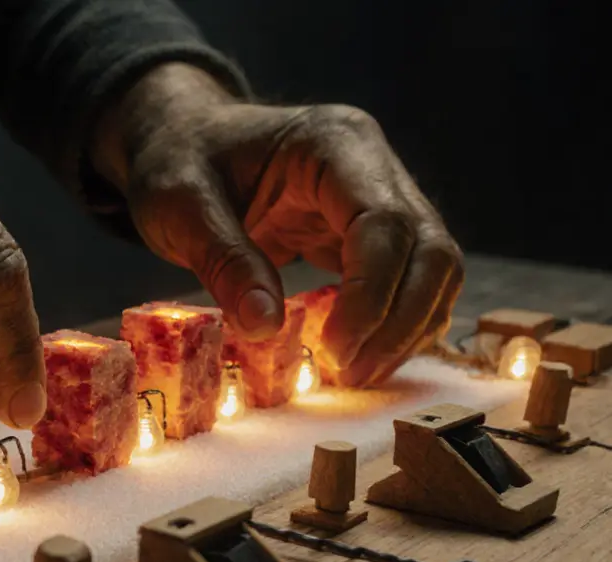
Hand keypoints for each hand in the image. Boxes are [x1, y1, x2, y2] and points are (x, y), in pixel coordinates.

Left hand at [91, 63, 462, 387]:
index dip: (370, 296)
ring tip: (352, 375)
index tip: (333, 352)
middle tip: (348, 377)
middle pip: (429, 250)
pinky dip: (395, 324)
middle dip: (398, 323)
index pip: (385, 225)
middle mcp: (374, 165)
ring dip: (404, 330)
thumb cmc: (178, 157)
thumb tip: (265, 328)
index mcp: (334, 142)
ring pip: (434, 270)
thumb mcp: (179, 204)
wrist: (183, 135)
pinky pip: (409, 281)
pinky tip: (358, 356)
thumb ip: (224, 261)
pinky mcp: (370, 231)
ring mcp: (380, 196)